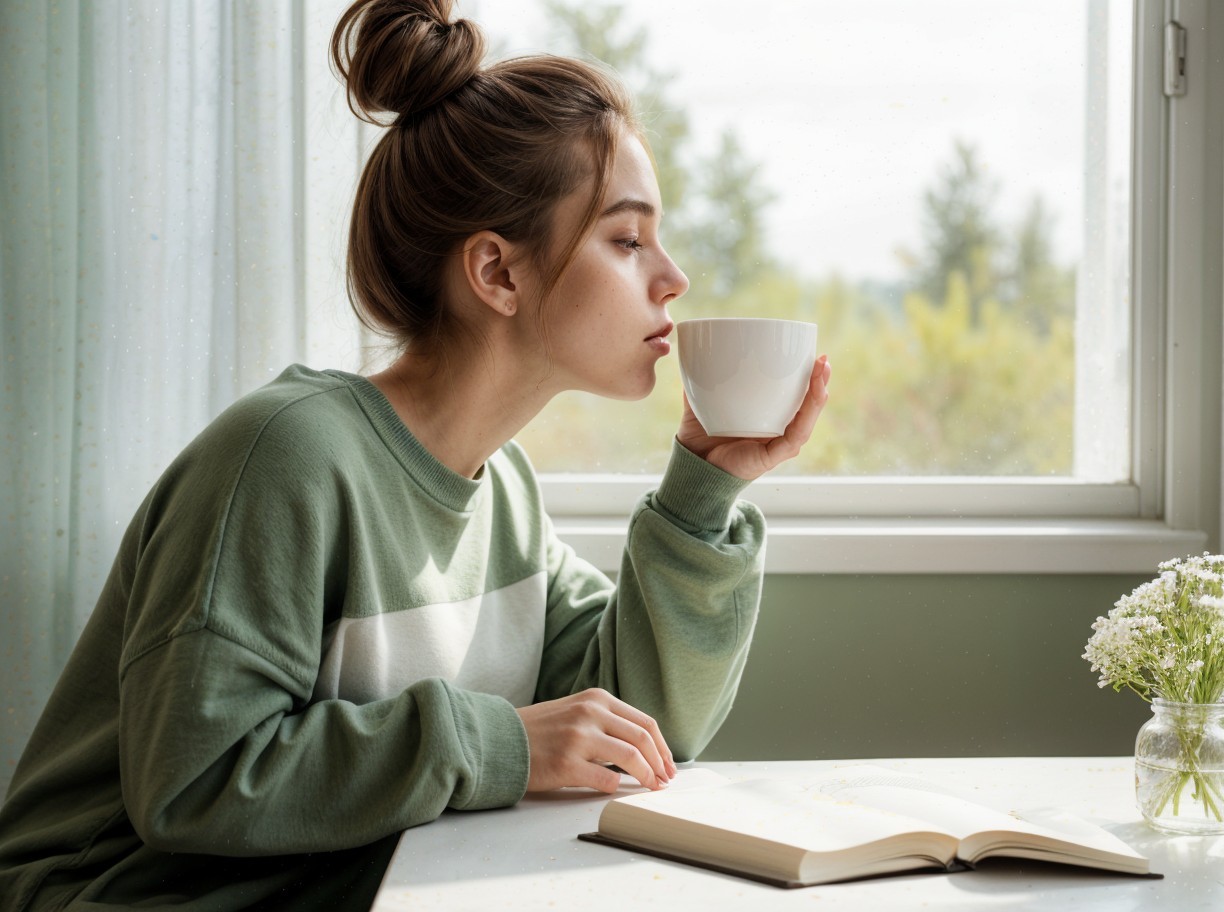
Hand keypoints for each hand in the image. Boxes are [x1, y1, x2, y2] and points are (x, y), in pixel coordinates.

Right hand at [515, 688, 676, 792]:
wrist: (501, 739)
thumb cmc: (542, 730)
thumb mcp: (576, 710)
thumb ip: (607, 720)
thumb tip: (645, 748)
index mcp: (596, 698)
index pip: (644, 722)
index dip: (662, 747)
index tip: (668, 764)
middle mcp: (590, 713)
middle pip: (642, 738)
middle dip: (661, 763)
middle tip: (665, 780)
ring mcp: (578, 738)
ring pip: (631, 758)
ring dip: (647, 777)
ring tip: (651, 788)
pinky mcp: (566, 764)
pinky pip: (606, 780)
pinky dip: (617, 788)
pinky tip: (617, 791)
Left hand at [678, 355, 830, 480]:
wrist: (692, 463)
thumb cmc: (700, 435)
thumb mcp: (704, 400)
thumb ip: (705, 378)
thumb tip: (699, 352)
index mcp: (767, 418)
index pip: (794, 395)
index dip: (806, 376)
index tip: (812, 353)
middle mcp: (778, 430)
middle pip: (807, 405)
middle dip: (819, 381)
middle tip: (823, 359)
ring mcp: (778, 444)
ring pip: (807, 418)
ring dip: (818, 395)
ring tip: (822, 372)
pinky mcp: (774, 455)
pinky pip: (796, 434)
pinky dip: (808, 414)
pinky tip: (816, 397)